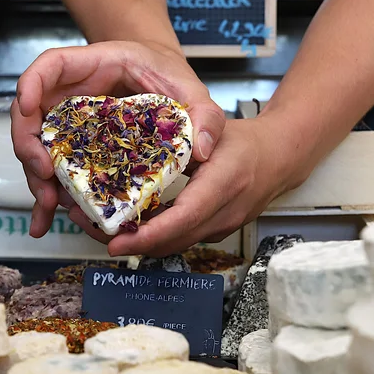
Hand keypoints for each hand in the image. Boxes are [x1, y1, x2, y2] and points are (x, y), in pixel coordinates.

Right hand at [11, 40, 226, 237]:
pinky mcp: (73, 147)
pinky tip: (43, 221)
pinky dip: (46, 196)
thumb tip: (201, 150)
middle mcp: (70, 93)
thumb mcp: (189, 90)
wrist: (166, 88)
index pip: (50, 65)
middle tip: (44, 173)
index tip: (26, 105)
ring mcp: (67, 121)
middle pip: (30, 113)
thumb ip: (204, 114)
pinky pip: (53, 171)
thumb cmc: (169, 78)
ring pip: (37, 147)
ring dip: (37, 178)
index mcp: (94, 65)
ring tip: (50, 205)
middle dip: (28, 145)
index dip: (30, 83)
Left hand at [67, 116, 310, 256]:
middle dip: (132, 242)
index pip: (185, 217)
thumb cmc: (244, 141)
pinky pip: (181, 238)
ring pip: (175, 244)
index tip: (117, 241)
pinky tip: (128, 225)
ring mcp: (222, 227)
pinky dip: (154, 236)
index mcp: (225, 182)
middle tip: (93, 230)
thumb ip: (185, 135)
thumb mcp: (214, 129)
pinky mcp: (215, 232)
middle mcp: (225, 212)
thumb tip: (147, 140)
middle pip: (174, 240)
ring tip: (101, 228)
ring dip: (139, 242)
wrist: (280, 158)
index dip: (149, 234)